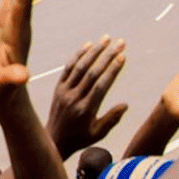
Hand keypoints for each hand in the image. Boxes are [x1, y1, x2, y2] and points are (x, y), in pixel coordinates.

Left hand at [46, 37, 128, 155]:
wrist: (53, 139)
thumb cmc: (79, 138)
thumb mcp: (98, 133)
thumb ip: (112, 119)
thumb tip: (125, 104)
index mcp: (86, 109)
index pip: (101, 85)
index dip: (113, 70)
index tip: (123, 56)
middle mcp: (74, 98)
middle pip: (92, 72)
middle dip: (108, 55)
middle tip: (120, 42)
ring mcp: (64, 91)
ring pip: (80, 67)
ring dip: (94, 51)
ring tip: (106, 38)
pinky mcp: (58, 88)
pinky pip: (68, 68)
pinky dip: (78, 56)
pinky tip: (88, 46)